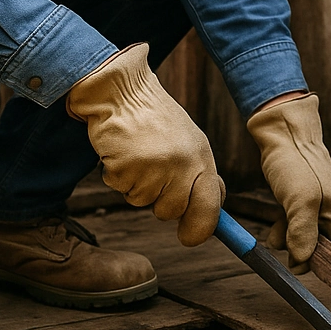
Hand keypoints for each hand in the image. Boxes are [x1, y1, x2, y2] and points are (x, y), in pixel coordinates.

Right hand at [66, 43, 223, 244]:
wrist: (120, 91)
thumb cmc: (154, 120)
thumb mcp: (188, 142)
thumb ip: (200, 175)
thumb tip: (213, 213)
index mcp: (202, 157)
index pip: (210, 206)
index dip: (200, 229)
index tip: (190, 238)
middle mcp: (183, 164)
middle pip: (171, 211)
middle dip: (158, 202)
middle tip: (152, 172)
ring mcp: (155, 167)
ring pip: (142, 202)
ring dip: (135, 186)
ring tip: (137, 154)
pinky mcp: (127, 167)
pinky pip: (120, 189)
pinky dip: (117, 176)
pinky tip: (122, 151)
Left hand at [247, 93, 330, 272]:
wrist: (282, 129)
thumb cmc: (294, 162)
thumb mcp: (300, 200)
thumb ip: (303, 231)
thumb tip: (302, 260)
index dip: (321, 264)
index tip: (298, 267)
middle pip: (321, 245)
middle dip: (301, 251)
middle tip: (282, 248)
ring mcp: (316, 202)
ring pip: (305, 234)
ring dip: (289, 240)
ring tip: (274, 237)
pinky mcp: (301, 196)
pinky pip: (296, 222)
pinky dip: (285, 228)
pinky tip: (274, 226)